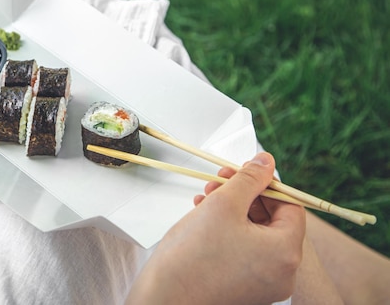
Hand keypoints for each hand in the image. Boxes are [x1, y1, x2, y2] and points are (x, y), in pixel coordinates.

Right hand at [126, 152, 305, 304]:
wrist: (164, 296)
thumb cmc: (192, 256)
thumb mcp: (224, 203)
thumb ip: (250, 178)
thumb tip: (267, 162)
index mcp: (285, 253)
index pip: (290, 206)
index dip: (266, 183)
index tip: (245, 171)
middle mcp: (282, 273)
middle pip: (272, 220)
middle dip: (245, 195)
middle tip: (221, 180)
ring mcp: (264, 285)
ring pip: (256, 235)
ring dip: (234, 210)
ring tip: (207, 198)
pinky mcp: (245, 289)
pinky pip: (246, 252)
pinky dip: (230, 232)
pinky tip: (205, 218)